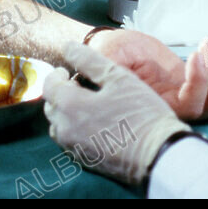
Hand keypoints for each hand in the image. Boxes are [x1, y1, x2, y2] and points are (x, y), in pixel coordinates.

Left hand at [43, 41, 190, 185]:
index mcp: (70, 106)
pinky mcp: (85, 161)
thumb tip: (68, 46)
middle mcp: (65, 129)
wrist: (159, 155)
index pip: (48, 86)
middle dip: (61, 92)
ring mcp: (73, 148)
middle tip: (79, 85)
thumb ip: (89, 60)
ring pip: (58, 125)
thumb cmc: (141, 112)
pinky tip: (95, 123)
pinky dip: (74, 128)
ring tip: (87, 104)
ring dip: (66, 112)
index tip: (68, 70)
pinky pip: (69, 141)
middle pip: (51, 106)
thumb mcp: (118, 77)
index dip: (56, 74)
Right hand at [91, 29, 207, 120]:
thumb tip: (116, 70)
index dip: (200, 83)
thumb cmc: (110, 53)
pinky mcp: (197, 86)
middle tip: (204, 48)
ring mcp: (190, 97)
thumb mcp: (106, 57)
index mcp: (158, 105)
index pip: (192, 107)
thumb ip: (109, 67)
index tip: (192, 55)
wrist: (116, 50)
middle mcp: (177, 107)